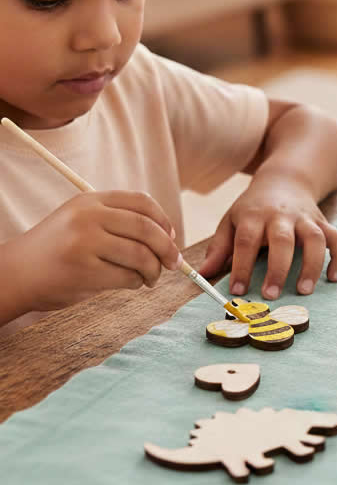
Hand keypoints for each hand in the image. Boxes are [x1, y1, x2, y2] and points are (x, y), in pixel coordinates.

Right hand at [5, 191, 181, 312]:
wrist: (15, 274)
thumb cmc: (56, 252)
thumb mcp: (81, 221)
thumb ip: (117, 221)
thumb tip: (168, 237)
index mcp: (90, 200)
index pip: (142, 202)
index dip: (164, 220)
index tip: (171, 237)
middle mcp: (88, 216)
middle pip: (147, 228)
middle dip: (168, 249)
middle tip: (174, 263)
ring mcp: (84, 242)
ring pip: (141, 255)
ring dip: (153, 270)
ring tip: (150, 278)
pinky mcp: (83, 270)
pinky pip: (127, 277)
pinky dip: (137, 283)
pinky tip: (132, 284)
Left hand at [198, 170, 336, 299]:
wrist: (285, 180)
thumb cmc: (253, 208)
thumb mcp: (231, 221)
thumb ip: (219, 248)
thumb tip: (202, 276)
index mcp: (254, 215)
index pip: (246, 240)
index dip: (240, 266)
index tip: (237, 291)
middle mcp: (281, 216)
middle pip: (281, 240)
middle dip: (277, 269)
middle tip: (271, 295)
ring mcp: (306, 218)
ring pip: (314, 239)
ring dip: (312, 265)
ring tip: (305, 291)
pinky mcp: (324, 222)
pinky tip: (334, 277)